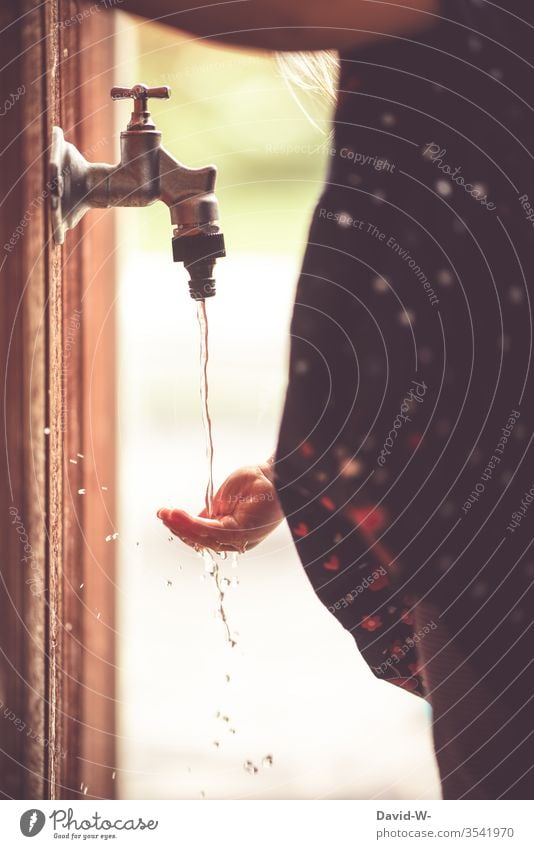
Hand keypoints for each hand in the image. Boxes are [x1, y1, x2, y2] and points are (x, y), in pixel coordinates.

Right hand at [157, 462, 283, 552]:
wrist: (274, 473)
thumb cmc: (255, 484)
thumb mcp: (223, 500)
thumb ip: (209, 514)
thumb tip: (190, 522)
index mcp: (232, 534)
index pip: (202, 537)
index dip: (183, 529)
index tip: (167, 517)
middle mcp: (236, 541)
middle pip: (200, 541)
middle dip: (178, 529)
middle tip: (162, 515)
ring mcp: (239, 539)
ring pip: (203, 538)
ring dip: (181, 526)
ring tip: (166, 515)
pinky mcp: (242, 532)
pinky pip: (211, 532)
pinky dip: (192, 524)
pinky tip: (178, 516)